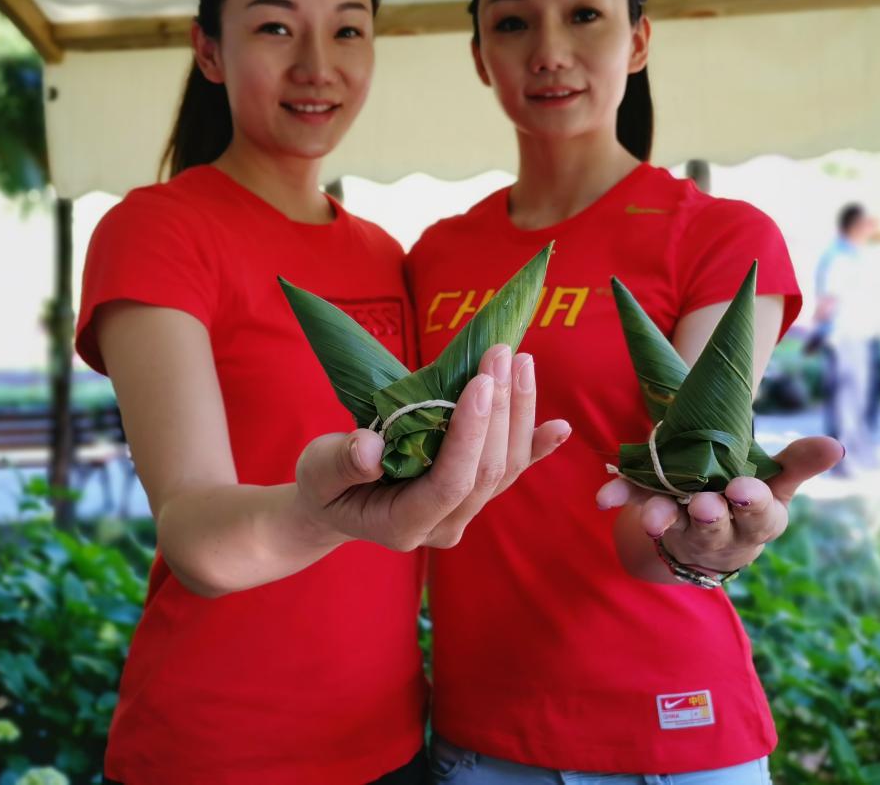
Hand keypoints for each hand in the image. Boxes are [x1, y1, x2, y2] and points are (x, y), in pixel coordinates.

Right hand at [296, 344, 570, 551]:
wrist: (336, 506)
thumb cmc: (323, 484)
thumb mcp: (317, 472)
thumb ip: (341, 463)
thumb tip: (367, 447)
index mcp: (404, 524)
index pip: (450, 482)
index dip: (470, 433)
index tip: (479, 381)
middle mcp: (444, 526)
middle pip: (487, 472)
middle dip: (499, 410)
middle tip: (500, 352)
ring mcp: (463, 514)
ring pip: (506, 468)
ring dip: (519, 413)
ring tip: (522, 362)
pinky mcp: (474, 496)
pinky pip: (512, 471)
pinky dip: (537, 446)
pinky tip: (561, 427)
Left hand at [597, 436, 842, 577]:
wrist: (706, 532)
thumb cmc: (750, 500)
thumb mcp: (777, 483)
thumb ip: (799, 463)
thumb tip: (836, 446)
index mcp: (757, 518)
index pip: (760, 515)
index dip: (752, 503)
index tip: (745, 490)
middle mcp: (720, 530)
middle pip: (715, 526)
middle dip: (710, 515)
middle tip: (705, 504)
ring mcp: (683, 526)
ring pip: (674, 524)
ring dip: (663, 517)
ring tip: (653, 516)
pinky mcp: (652, 513)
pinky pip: (635, 505)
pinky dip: (621, 497)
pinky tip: (605, 497)